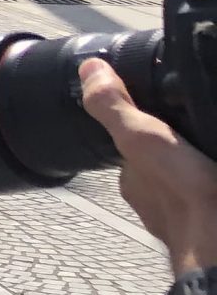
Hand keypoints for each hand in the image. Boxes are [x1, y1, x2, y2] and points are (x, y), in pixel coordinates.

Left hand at [80, 57, 216, 271]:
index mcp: (136, 180)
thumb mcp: (143, 139)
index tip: (171, 110)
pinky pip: (209, 197)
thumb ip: (115, 107)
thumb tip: (89, 69)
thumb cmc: (186, 197)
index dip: (151, 126)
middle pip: (168, 165)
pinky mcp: (213, 225)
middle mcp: (157, 202)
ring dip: (202, 168)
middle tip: (201, 131)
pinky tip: (216, 173)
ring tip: (210, 150)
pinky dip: (211, 181)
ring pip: (193, 184)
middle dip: (183, 149)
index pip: (137, 145)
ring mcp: (189, 218)